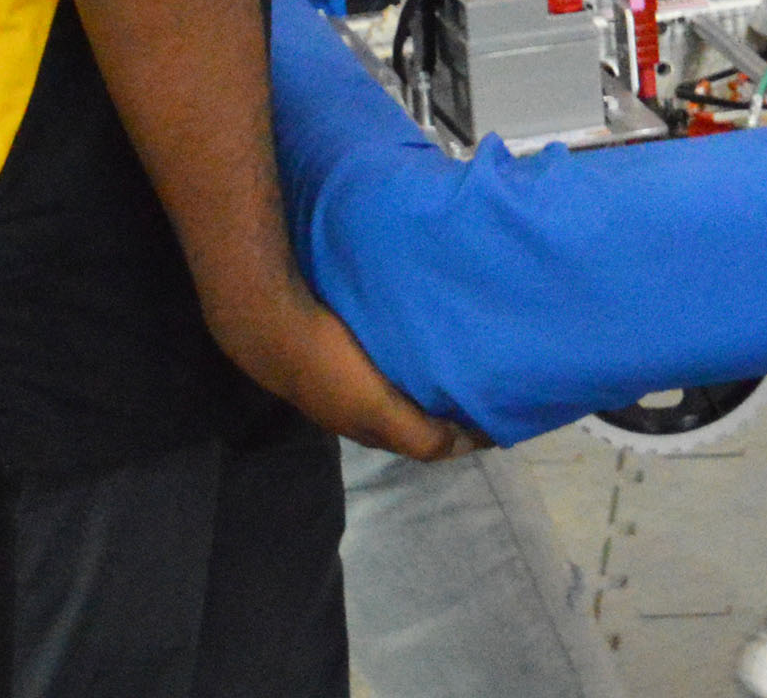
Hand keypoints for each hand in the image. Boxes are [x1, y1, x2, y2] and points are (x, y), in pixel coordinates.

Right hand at [221, 297, 481, 462]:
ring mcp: (346, 372)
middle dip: (448, 400)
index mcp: (369, 427)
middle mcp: (358, 405)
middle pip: (412, 409)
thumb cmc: (329, 368)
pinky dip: (409, 345)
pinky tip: (423, 324)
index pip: (424, 440)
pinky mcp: (338, 340)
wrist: (270, 320)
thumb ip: (420, 435)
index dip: (458, 430)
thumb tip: (469, 445)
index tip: (496, 409)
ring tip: (463, 347)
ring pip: (399, 378)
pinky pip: (385, 348)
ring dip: (428, 370)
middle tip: (488, 374)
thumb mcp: (378, 412)